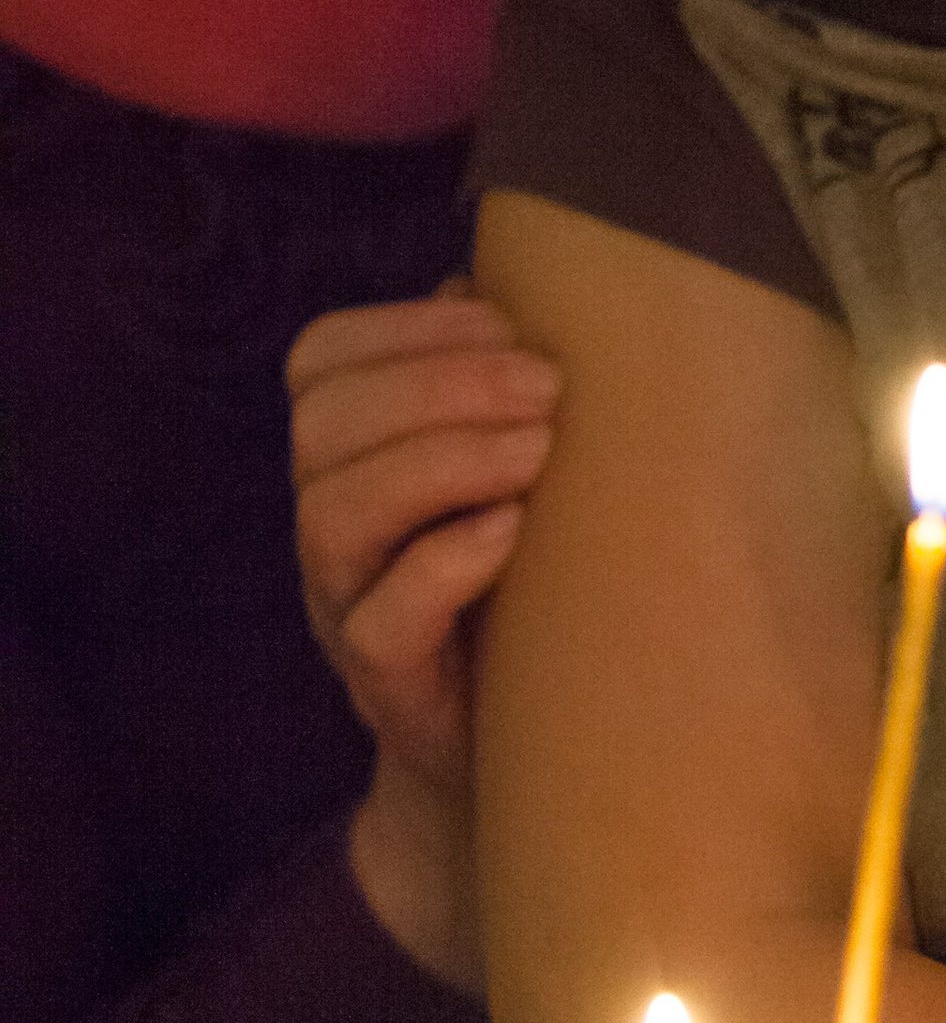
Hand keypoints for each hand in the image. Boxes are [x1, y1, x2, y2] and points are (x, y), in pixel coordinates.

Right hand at [289, 283, 558, 796]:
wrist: (533, 741)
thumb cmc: (526, 575)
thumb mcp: (514, 462)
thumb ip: (495, 379)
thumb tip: (501, 281)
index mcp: (348, 454)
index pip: (320, 359)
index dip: (405, 328)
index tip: (510, 326)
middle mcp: (329, 525)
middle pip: (323, 426)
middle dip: (437, 387)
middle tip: (548, 389)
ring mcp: (345, 606)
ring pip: (336, 514)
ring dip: (444, 461)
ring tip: (541, 452)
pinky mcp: (387, 684)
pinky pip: (382, 618)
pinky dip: (447, 562)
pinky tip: (513, 530)